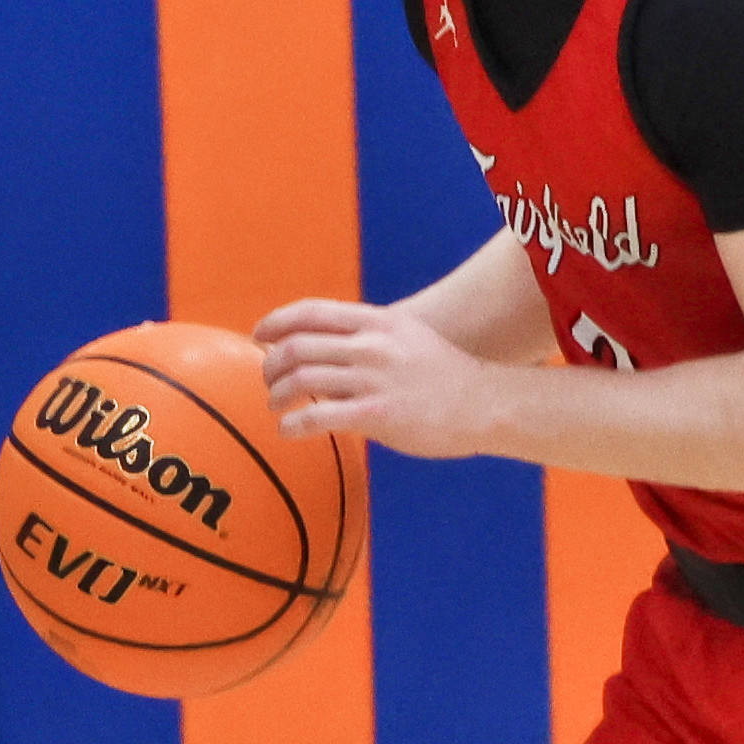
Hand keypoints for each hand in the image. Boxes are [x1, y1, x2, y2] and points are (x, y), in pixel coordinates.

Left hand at [258, 295, 510, 457]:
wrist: (484, 404)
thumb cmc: (443, 375)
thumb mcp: (408, 336)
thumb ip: (369, 334)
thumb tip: (326, 341)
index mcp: (378, 321)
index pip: (311, 312)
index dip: (277, 322)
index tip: (259, 335)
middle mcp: (372, 345)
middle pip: (297, 346)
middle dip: (271, 364)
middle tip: (267, 380)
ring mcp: (374, 379)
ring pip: (301, 380)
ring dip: (276, 394)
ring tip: (276, 406)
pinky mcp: (377, 414)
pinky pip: (317, 418)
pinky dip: (292, 424)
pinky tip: (288, 431)